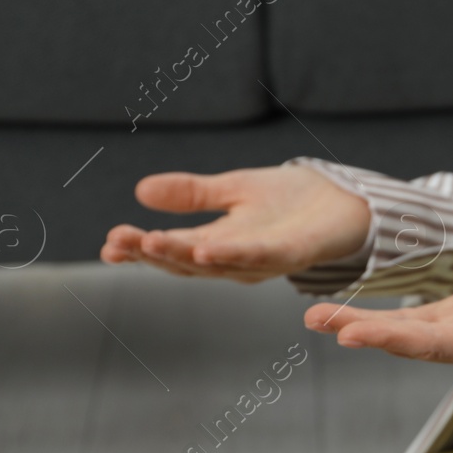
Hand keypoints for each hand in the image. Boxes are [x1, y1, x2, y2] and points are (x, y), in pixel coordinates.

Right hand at [100, 163, 370, 281]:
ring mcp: (264, 260)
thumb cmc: (289, 202)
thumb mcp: (231, 190)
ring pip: (216, 263)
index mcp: (218, 245)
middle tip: (117, 241)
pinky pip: (257, 257)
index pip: (171, 251)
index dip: (139, 249)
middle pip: (186, 261)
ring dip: (182, 255)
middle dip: (150, 252)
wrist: (343, 201)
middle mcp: (237, 260)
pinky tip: (204, 249)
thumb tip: (140, 190)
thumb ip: (191, 194)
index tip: (108, 244)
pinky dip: (230, 255)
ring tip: (149, 243)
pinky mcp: (292, 253)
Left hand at [303, 254, 452, 372]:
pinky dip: (379, 318)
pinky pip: (411, 321)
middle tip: (313, 318)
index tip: (351, 333)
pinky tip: (349, 316)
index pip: (429, 344)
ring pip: (402, 333)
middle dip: (359, 330)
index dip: (389, 338)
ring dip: (359, 325)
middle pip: (404, 341)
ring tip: (315, 315)